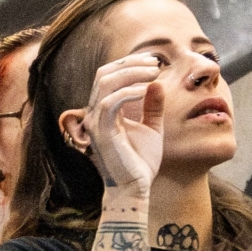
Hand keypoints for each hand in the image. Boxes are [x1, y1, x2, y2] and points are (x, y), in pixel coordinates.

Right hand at [70, 53, 166, 189]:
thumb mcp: (152, 128)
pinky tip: (147, 90)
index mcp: (103, 111)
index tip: (153, 62)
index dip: (128, 64)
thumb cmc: (140, 161)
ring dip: (131, 73)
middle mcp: (94, 114)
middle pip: (103, 74)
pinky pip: (111, 102)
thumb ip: (152, 106)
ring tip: (154, 73)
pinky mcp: (102, 132)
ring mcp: (95, 122)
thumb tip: (156, 83)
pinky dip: (130, 91)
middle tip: (155, 64)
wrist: (135, 188)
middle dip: (130, 64)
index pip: (107, 77)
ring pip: (105, 83)